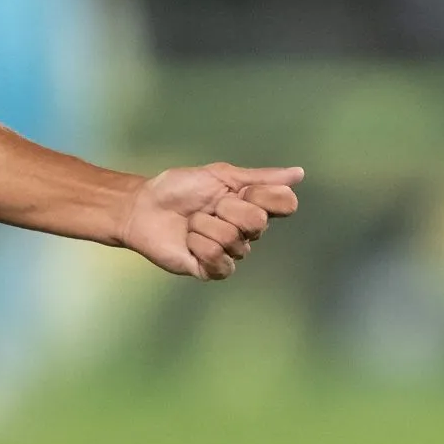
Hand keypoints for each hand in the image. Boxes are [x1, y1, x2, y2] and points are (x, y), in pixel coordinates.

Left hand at [121, 163, 302, 280]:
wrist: (144, 207)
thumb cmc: (179, 188)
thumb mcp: (220, 175)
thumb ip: (260, 177)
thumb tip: (299, 173)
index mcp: (252, 205)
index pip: (284, 204)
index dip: (262, 196)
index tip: (237, 189)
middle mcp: (247, 231)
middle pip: (257, 222)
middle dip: (226, 209)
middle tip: (207, 206)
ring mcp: (230, 252)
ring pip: (234, 240)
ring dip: (205, 226)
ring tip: (191, 223)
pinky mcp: (212, 270)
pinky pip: (219, 260)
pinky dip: (199, 245)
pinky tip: (188, 242)